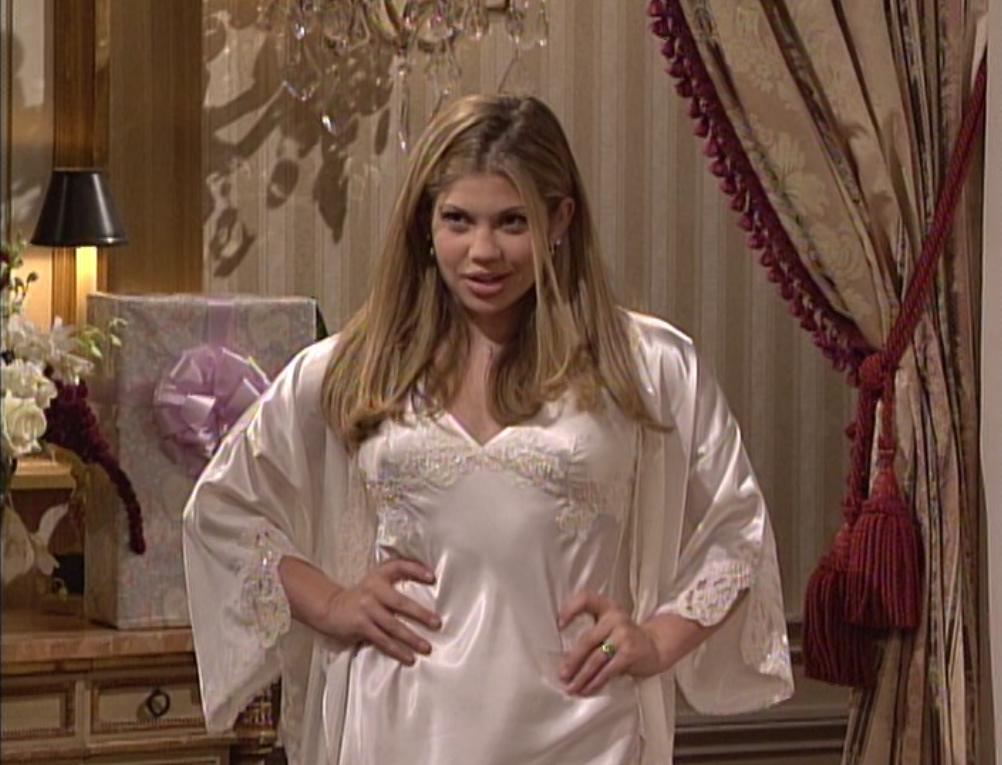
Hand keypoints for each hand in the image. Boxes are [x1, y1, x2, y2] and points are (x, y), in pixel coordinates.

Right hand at [318, 558, 440, 665]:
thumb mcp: (375, 582)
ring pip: (393, 626)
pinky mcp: (361, 626)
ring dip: (411, 638)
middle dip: (420, 614)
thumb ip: (395, 582)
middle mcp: (373, 591)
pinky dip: (397, 650)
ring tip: (426, 648)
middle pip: (400, 602)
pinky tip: (409, 658)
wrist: (330, 607)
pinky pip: (382, 640)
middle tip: (437, 623)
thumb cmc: (361, 595)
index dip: (416, 569)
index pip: (399, 567)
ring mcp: (366, 609)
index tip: (432, 577)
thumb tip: (427, 584)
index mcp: (379, 576)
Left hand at [557, 591, 662, 695]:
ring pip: (596, 658)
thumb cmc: (624, 638)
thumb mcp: (608, 626)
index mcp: (606, 607)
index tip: (559, 625)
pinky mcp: (630, 652)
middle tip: (562, 674)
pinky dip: (595, 682)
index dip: (571, 609)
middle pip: (587, 639)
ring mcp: (624, 634)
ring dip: (581, 676)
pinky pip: (608, 670)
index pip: (586, 599)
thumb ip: (591, 634)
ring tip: (571, 687)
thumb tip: (564, 659)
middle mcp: (615, 617)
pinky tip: (587, 689)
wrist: (655, 647)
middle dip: (572, 660)